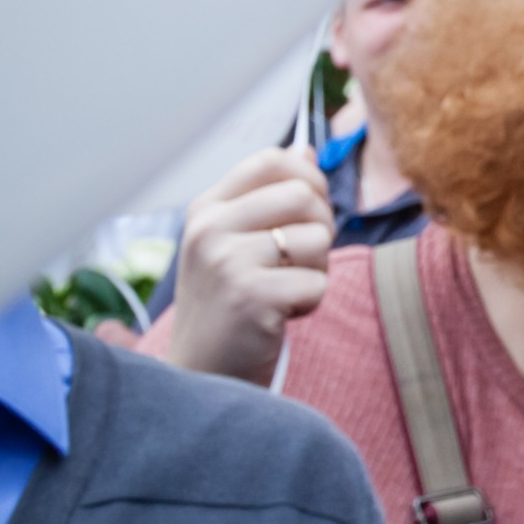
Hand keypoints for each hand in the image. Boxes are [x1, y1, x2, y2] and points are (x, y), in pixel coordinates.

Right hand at [164, 148, 333, 382]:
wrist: (202, 373)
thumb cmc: (230, 304)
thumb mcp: (237, 243)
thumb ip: (269, 197)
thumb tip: (306, 150)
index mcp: (206, 209)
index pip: (271, 159)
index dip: (308, 178)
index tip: (308, 213)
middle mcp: (209, 229)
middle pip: (305, 194)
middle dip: (320, 229)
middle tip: (299, 262)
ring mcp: (225, 262)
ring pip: (317, 239)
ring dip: (316, 271)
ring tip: (284, 291)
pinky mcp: (249, 297)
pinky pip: (317, 284)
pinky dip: (309, 304)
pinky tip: (278, 316)